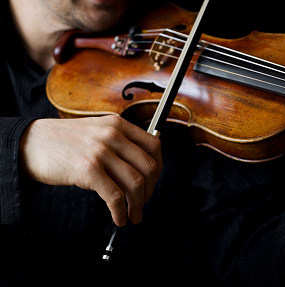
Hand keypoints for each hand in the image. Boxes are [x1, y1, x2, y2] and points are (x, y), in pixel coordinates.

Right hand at [19, 115, 161, 225]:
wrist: (28, 143)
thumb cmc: (62, 142)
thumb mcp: (96, 131)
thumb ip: (119, 143)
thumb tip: (142, 169)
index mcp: (118, 124)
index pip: (154, 146)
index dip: (158, 168)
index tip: (152, 182)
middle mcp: (113, 135)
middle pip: (149, 167)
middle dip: (150, 190)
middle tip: (143, 202)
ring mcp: (101, 152)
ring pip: (135, 183)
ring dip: (138, 205)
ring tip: (133, 215)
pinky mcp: (88, 170)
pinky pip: (115, 196)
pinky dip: (120, 212)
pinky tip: (119, 218)